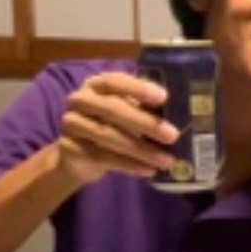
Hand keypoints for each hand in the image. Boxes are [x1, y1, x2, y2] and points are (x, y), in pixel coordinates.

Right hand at [55, 72, 179, 184]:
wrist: (79, 155)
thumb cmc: (112, 126)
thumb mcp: (128, 113)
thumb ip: (146, 109)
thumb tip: (181, 114)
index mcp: (97, 85)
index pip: (115, 81)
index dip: (138, 88)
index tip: (164, 97)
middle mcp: (80, 100)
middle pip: (112, 109)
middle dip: (145, 123)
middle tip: (173, 135)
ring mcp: (72, 123)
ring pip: (109, 136)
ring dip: (142, 150)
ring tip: (167, 160)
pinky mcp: (70, 148)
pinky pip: (104, 157)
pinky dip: (130, 165)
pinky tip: (149, 170)